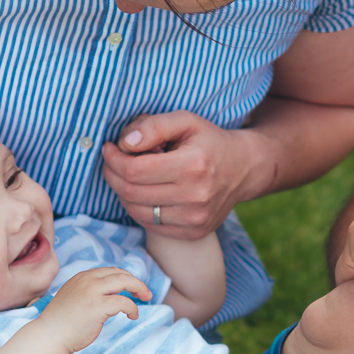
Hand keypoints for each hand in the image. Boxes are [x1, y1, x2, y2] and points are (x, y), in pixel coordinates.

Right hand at [35, 267, 150, 352]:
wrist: (49, 336)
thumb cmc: (62, 323)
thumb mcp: (75, 298)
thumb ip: (90, 292)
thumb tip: (111, 295)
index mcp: (82, 277)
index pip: (110, 271)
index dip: (125, 278)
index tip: (133, 288)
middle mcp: (87, 281)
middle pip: (120, 273)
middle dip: (136, 282)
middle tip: (146, 293)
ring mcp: (91, 292)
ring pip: (124, 281)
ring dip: (139, 289)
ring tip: (145, 299)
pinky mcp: (97, 306)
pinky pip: (123, 302)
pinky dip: (132, 308)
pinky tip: (132, 316)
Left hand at [101, 111, 273, 239]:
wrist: (243, 169)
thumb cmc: (209, 141)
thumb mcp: (186, 121)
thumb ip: (154, 126)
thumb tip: (124, 143)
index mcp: (194, 165)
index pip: (135, 170)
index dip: (114, 159)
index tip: (109, 148)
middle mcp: (196, 196)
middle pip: (132, 192)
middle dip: (113, 174)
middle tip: (111, 161)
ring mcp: (195, 219)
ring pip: (136, 211)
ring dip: (122, 192)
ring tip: (126, 175)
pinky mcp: (193, 232)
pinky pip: (150, 224)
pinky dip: (138, 208)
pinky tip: (142, 192)